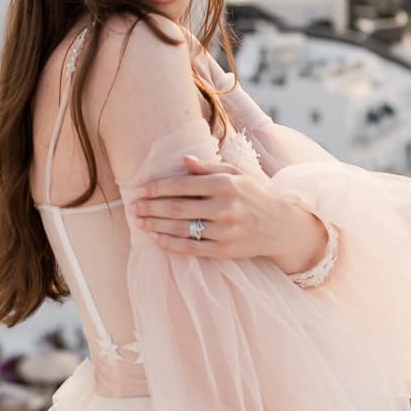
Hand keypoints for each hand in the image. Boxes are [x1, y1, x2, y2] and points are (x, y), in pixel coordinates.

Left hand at [129, 150, 327, 272]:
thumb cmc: (252, 194)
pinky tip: (156, 238)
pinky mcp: (224, 250)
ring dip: (155, 226)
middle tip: (132, 207)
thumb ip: (209, 167)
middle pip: (177, 208)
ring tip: (138, 222)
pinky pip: (191, 248)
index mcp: (226, 184)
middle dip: (150, 207)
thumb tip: (183, 159)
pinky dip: (171, 244)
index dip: (157, 187)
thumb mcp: (235, 173)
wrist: (279, 225)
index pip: (183, 185)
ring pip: (181, 229)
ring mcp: (225, 231)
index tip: (139, 189)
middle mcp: (225, 207)